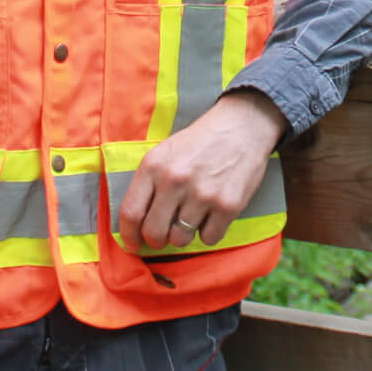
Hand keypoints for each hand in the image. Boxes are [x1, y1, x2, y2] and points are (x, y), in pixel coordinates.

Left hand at [117, 91, 285, 250]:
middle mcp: (175, 181)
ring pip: (180, 239)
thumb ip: (149, 183)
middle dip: (156, 240)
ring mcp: (202, 194)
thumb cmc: (201, 141)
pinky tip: (211, 215)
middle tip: (163, 235)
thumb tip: (137, 221)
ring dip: (184, 235)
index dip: (128, 235)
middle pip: (153, 233)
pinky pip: (209, 238)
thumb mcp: (165, 152)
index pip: (130, 212)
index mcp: (154, 166)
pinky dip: (209, 232)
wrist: (243, 126)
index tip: (134, 243)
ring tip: (192, 217)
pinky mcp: (228, 205)